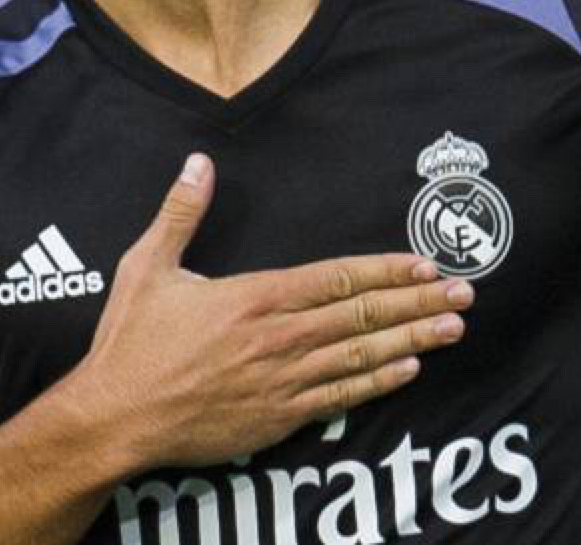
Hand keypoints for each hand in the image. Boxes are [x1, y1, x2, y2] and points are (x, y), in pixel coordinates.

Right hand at [58, 152, 471, 469]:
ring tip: (453, 329)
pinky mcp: (278, 418)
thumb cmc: (130, 343)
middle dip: (418, 303)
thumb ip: (181, 213)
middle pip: (362, 315)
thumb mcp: (148, 266)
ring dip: (412, 340)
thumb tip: (199, 162)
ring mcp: (283, 382)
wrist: (114, 418)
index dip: (386, 271)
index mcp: (254, 297)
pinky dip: (377, 382)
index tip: (426, 264)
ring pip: (361, 355)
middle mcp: (278, 338)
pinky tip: (407, 370)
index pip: (337, 278)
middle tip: (465, 294)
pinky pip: (340, 397)